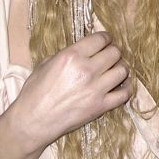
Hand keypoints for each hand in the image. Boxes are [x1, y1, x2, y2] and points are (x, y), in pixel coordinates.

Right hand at [14, 32, 130, 149]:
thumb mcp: (46, 63)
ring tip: (114, 70)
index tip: (106, 40)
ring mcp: (96, 89)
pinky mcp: (101, 106)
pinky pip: (124, 94)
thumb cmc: (35, 92)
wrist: (33, 121)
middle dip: (113, 52)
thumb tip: (83, 50)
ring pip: (123, 71)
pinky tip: (120, 86)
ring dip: (120, 68)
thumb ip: (67, 53)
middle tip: (109, 56)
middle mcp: (87, 70)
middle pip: (115, 53)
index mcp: (72, 56)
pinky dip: (125, 88)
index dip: (106, 38)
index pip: (100, 39)